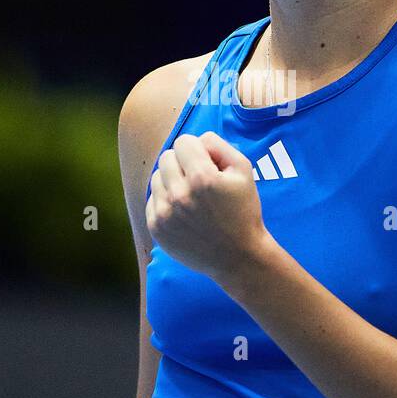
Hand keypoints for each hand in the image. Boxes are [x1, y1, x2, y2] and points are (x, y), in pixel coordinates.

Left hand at [145, 131, 271, 282]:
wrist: (238, 257)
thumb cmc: (243, 211)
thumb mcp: (244, 171)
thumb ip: (219, 146)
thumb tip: (197, 140)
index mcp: (202, 178)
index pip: (183, 141)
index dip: (198, 149)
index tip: (207, 163)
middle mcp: (179, 195)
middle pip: (167, 156)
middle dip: (183, 163)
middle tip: (199, 180)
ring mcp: (165, 213)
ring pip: (156, 176)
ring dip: (172, 181)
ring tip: (191, 196)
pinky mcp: (156, 227)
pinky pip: (152, 199)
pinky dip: (165, 200)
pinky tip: (183, 212)